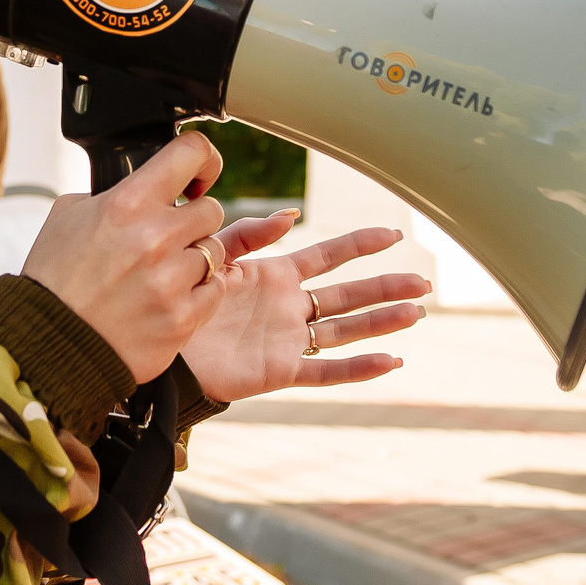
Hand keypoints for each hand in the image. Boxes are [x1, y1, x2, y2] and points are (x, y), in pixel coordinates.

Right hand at [20, 131, 227, 382]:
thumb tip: (141, 183)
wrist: (49, 343)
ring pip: (215, 252)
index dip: (203, 159)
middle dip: (193, 222)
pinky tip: (169, 298)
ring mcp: (172, 279)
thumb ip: (109, 193)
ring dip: (194, 261)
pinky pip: (216, 290)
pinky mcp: (183, 317)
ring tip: (161, 275)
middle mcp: (155, 237)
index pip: (190, 153)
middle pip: (212, 210)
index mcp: (128, 204)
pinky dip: (199, 293)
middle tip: (168, 240)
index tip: (198, 176)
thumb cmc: (56, 280)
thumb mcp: (67, 216)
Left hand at [178, 215, 429, 402]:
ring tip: (416, 314)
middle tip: (424, 283)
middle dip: (386, 287)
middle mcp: (289, 307)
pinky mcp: (281, 370)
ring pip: (346, 330)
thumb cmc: (181, 300)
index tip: (392, 234)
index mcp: (275, 276)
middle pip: (349, 294)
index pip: (328, 256)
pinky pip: (326, 370)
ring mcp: (289, 340)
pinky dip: (359, 368)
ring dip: (382, 322)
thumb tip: (291, 214)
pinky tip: (390, 360)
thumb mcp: (216, 257)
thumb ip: (250, 235)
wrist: (161, 348)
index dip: (361, 245)